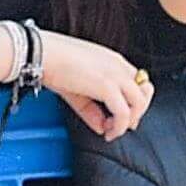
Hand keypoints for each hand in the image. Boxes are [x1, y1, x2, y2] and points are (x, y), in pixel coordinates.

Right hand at [39, 31, 153, 139]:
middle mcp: (118, 66)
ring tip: (113, 131)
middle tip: (122, 126)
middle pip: (145, 91)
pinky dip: (118, 127)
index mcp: (113, 61)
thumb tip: (102, 127)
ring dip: (129, 121)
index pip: (138, 81)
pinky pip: (123, 112)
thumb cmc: (52, 63)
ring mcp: (114, 75)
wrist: (40, 53)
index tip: (125, 117)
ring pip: (139, 102)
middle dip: (137, 112)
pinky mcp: (106, 86)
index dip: (135, 101)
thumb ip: (92, 110)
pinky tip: (107, 132)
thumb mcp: (76, 89)